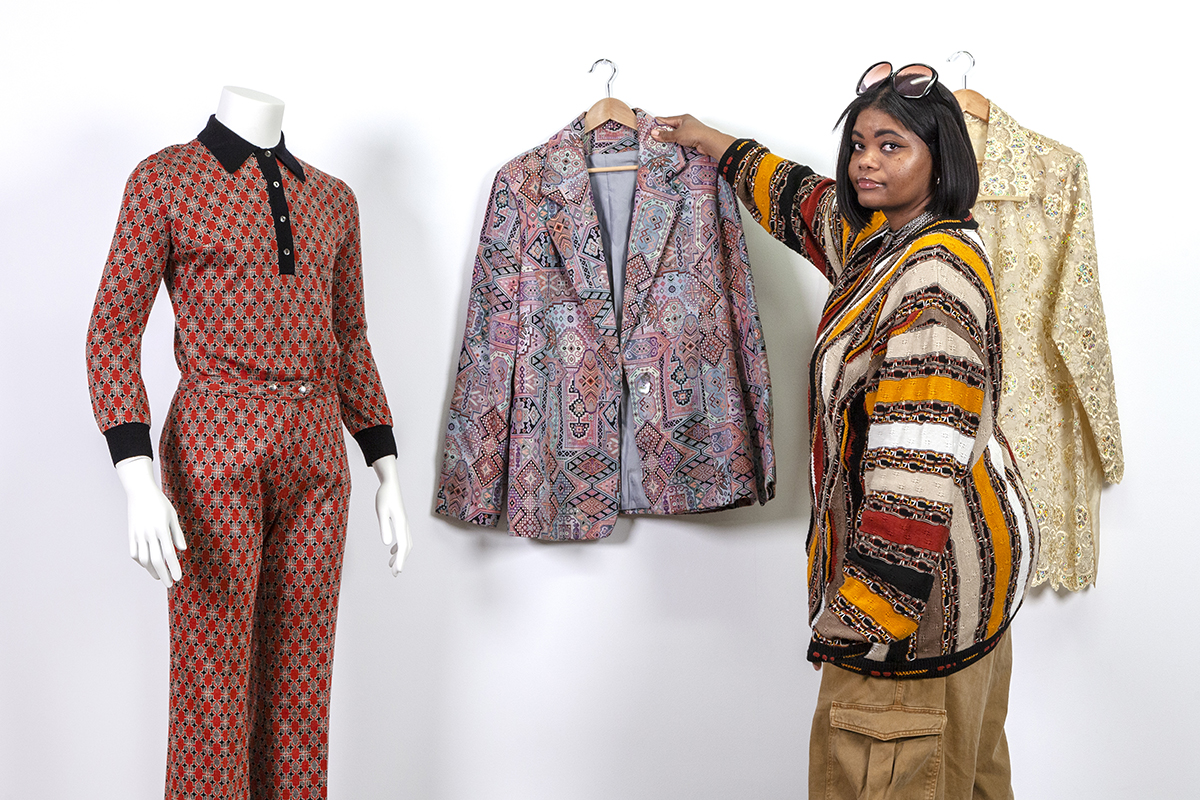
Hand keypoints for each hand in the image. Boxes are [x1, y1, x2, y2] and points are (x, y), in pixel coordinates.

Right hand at [115, 456, 186, 586]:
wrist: (140, 492)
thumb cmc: (160, 504)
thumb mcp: (172, 516)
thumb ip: (177, 534)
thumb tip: (181, 550)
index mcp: (161, 528)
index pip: (168, 553)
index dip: (173, 567)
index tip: (178, 578)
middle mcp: (148, 533)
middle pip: (155, 560)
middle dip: (163, 574)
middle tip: (170, 584)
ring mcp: (137, 535)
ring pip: (143, 559)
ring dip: (152, 570)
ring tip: (160, 577)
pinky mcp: (130, 534)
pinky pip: (134, 553)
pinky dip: (141, 562)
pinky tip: (148, 565)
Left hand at [372, 455, 411, 575]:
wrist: (390, 484)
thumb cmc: (384, 496)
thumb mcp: (381, 511)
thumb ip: (384, 527)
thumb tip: (386, 543)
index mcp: (401, 523)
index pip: (402, 545)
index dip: (400, 560)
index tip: (397, 571)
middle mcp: (405, 525)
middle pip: (406, 547)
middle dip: (401, 561)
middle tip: (394, 574)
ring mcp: (405, 523)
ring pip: (406, 544)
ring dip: (400, 556)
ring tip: (392, 567)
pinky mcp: (402, 521)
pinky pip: (404, 538)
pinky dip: (399, 548)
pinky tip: (391, 552)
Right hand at [651, 115, 737, 159]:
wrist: (709, 142)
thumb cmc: (696, 134)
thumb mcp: (677, 134)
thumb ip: (665, 135)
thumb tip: (654, 133)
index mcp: (682, 118)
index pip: (667, 120)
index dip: (658, 123)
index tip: (650, 126)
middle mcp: (686, 124)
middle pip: (671, 128)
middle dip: (663, 133)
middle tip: (653, 137)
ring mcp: (689, 132)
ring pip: (676, 136)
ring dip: (670, 140)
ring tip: (660, 144)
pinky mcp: (691, 140)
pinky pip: (680, 142)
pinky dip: (675, 145)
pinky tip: (670, 149)